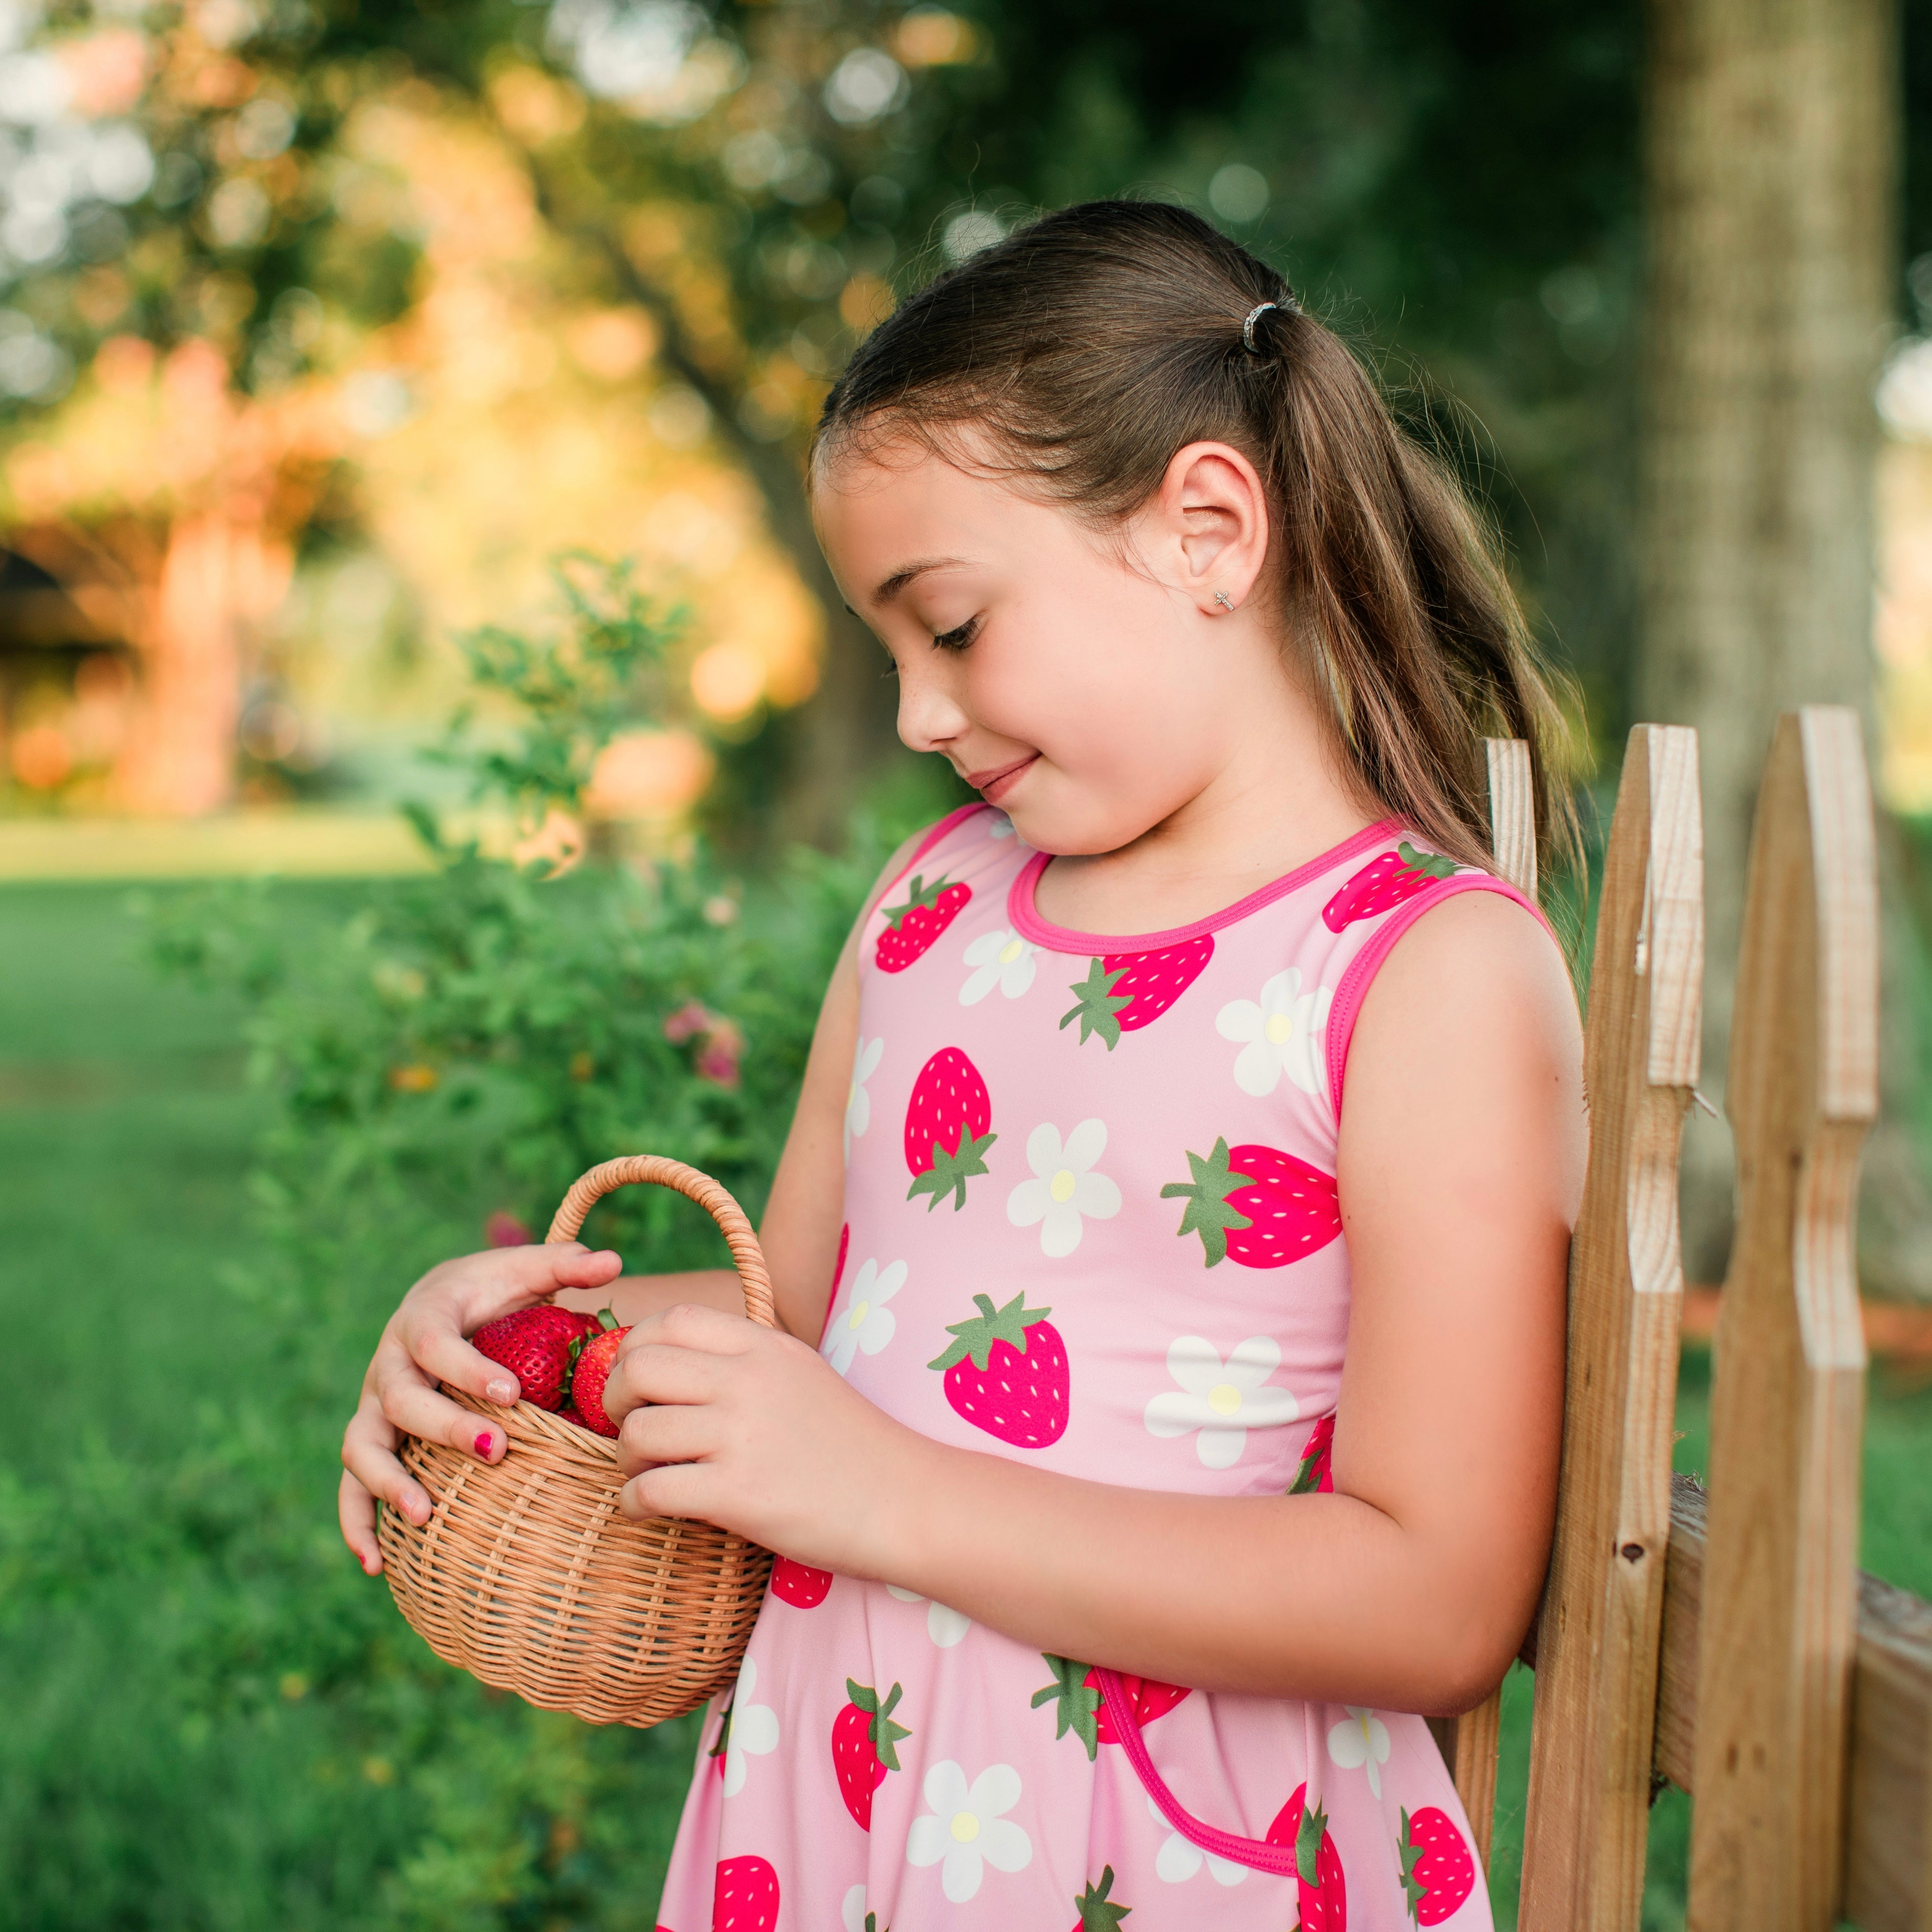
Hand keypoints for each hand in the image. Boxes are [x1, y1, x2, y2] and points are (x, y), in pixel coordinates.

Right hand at [338, 1241, 623, 1574]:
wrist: (443, 1299)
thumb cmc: (493, 1290)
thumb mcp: (525, 1269)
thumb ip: (565, 1264)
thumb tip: (614, 1259)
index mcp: (424, 1318)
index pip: (436, 1343)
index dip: (468, 1369)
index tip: (511, 1393)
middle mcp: (389, 1363)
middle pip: (401, 1398)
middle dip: (443, 1427)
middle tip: (494, 1451)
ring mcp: (373, 1405)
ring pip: (362, 1446)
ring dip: (387, 1483)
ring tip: (423, 1517)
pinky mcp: (371, 1439)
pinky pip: (350, 1484)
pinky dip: (356, 1523)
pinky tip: (376, 1564)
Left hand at [607, 1302, 920, 1574]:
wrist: (904, 1500)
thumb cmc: (850, 1442)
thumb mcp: (800, 1373)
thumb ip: (743, 1359)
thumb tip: (669, 1362)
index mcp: (765, 1345)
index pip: (672, 1320)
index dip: (636, 1348)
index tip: (639, 1382)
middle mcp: (749, 1380)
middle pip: (638, 1367)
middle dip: (615, 1399)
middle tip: (629, 1425)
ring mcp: (742, 1436)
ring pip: (637, 1431)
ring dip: (626, 1458)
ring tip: (646, 1472)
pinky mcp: (738, 1494)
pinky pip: (650, 1490)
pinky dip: (633, 1502)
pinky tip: (647, 1508)